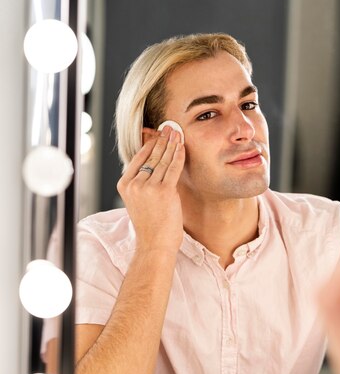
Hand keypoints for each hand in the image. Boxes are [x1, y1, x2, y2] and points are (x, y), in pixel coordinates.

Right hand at [117, 126, 184, 253]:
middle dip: (161, 140)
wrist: (155, 245)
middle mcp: (135, 184)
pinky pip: (173, 168)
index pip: (138, 159)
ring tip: (177, 133)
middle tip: (169, 128)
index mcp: (125, 185)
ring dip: (171, 144)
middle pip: (151, 157)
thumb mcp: (139, 201)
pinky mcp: (164, 191)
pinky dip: (178, 155)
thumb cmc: (150, 227)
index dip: (150, 144)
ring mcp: (148, 187)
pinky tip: (182, 146)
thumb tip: (154, 165)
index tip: (157, 135)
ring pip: (162, 160)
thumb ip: (143, 184)